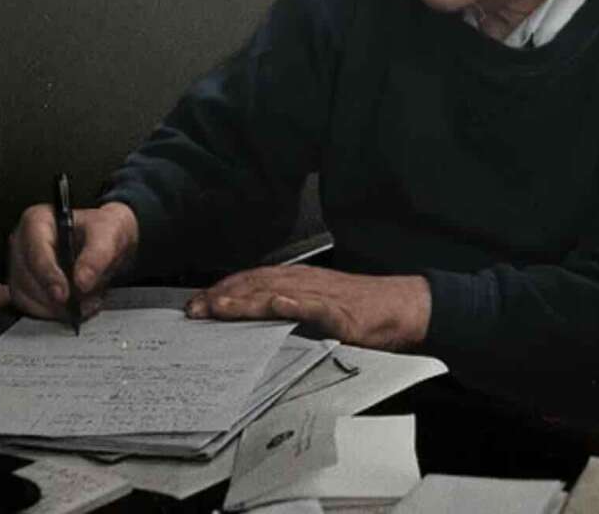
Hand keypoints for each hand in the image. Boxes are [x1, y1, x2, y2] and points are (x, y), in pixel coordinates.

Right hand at [8, 201, 138, 321]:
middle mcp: (22, 243)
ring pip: (26, 297)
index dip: (49, 276)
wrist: (107, 241)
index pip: (35, 252)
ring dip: (55, 308)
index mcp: (38, 221)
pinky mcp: (24, 285)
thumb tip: (82, 282)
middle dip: (55, 297)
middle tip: (82, 304)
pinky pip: (31, 307)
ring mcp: (20, 266)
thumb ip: (97, 255)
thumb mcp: (110, 233)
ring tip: (85, 306)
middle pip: (27, 278)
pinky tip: (77, 308)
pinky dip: (54, 313)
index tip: (64, 295)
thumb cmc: (104, 230)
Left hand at [186, 265, 431, 349]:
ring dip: (247, 298)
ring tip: (220, 305)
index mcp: (303, 282)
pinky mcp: (343, 312)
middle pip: (259, 284)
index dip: (226, 290)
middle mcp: (308, 283)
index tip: (199, 302)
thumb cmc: (366, 309)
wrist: (405, 306)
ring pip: (279, 292)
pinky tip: (277, 304)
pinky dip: (295, 304)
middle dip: (224, 296)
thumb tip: (262, 316)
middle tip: (194, 309)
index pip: (256, 280)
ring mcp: (325, 296)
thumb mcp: (324, 305)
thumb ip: (295, 309)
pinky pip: (315, 306)